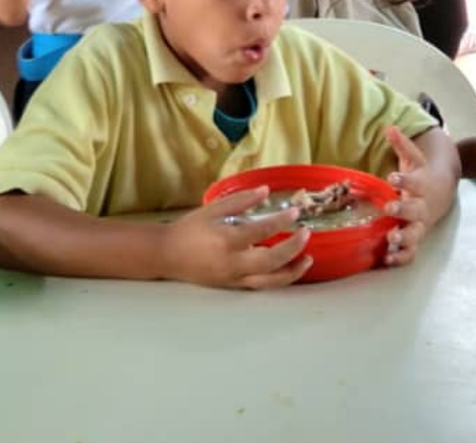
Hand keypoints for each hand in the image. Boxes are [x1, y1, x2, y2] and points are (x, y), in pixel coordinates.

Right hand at [161, 187, 312, 288]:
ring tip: (307, 259)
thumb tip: (266, 191)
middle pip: (270, 260)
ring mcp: (233, 278)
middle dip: (292, 248)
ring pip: (269, 280)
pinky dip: (278, 279)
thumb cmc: (190, 228)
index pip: (261, 231)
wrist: (168, 255)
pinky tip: (288, 269)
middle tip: (306, 234)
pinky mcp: (233, 286)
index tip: (295, 212)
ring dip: (292, 271)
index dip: (280, 221)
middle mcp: (232, 262)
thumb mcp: (213, 209)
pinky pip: (260, 285)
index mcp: (227, 240)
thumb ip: (241, 201)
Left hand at [383, 126, 433, 266]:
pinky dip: (401, 257)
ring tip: (390, 237)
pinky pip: (411, 252)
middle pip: (415, 210)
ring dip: (403, 237)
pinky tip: (387, 259)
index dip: (404, 179)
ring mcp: (420, 225)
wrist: (442, 193)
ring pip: (415, 235)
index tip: (392, 176)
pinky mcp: (416, 238)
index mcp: (421, 186)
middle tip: (389, 208)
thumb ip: (401, 144)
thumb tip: (389, 126)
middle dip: (403, 210)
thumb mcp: (414, 157)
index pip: (413, 181)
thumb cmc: (422, 174)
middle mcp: (422, 207)